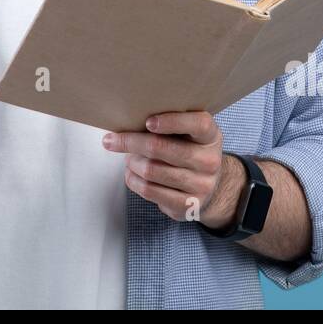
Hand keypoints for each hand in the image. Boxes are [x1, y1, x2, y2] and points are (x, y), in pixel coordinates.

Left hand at [102, 111, 241, 227]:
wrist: (209, 187)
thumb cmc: (189, 151)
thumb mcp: (190, 134)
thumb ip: (170, 124)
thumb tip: (128, 118)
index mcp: (211, 136)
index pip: (198, 124)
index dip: (172, 121)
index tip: (148, 122)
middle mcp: (209, 161)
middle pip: (161, 148)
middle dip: (130, 141)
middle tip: (112, 140)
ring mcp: (200, 185)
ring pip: (151, 170)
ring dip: (131, 162)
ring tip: (128, 158)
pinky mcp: (186, 205)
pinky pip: (149, 190)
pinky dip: (133, 180)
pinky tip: (131, 173)